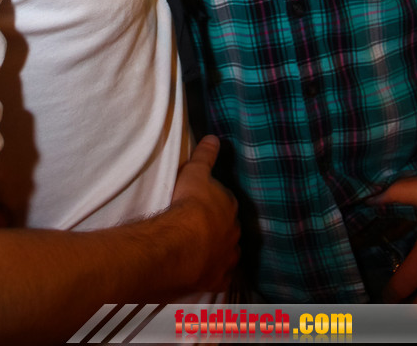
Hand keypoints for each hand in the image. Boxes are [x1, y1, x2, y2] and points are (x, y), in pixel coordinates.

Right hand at [169, 135, 239, 291]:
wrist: (183, 241)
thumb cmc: (189, 203)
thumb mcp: (195, 172)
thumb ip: (205, 155)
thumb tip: (214, 137)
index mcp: (229, 207)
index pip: (227, 203)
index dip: (217, 204)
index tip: (206, 205)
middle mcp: (233, 234)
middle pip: (229, 229)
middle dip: (221, 229)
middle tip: (204, 228)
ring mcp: (227, 258)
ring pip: (228, 254)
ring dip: (219, 251)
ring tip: (204, 250)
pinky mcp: (217, 279)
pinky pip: (220, 277)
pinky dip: (215, 274)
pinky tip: (206, 273)